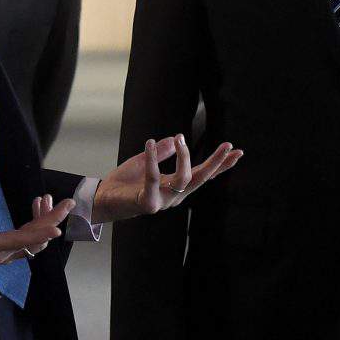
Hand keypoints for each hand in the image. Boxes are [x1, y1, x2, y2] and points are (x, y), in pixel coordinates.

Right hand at [0, 193, 72, 267]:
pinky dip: (37, 224)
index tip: (56, 228)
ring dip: (45, 221)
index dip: (38, 234)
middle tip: (67, 203)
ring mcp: (3, 253)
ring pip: (32, 240)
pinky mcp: (4, 248)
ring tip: (49, 199)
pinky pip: (27, 238)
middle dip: (51, 222)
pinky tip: (37, 207)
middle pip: (31, 240)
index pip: (17, 241)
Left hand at [93, 134, 242, 223]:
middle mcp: (174, 195)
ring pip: (184, 179)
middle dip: (216, 163)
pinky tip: (151, 142)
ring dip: (184, 157)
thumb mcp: (144, 162)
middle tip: (227, 146)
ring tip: (180, 138)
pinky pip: (154, 178)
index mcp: (176, 186)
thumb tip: (175, 136)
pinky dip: (153, 159)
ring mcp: (163, 201)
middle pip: (201, 179)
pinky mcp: (148, 203)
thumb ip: (161, 152)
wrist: (101, 200)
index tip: (237, 152)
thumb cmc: (124, 183)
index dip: (221, 165)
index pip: (203, 175)